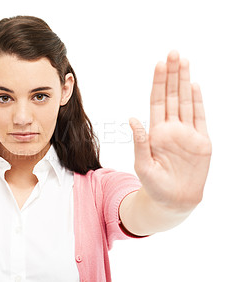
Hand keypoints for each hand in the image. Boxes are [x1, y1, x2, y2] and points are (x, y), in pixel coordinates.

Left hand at [129, 50, 211, 211]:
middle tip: (173, 53)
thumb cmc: (154, 185)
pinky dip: (198, 101)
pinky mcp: (201, 142)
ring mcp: (187, 133)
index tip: (159, 63)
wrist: (173, 201)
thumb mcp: (143, 165)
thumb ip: (140, 142)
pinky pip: (200, 117)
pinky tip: (195, 85)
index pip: (157, 101)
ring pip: (187, 101)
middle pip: (172, 95)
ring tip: (184, 61)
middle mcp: (171, 128)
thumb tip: (132, 119)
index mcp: (156, 132)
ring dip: (185, 81)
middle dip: (172, 74)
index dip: (158, 82)